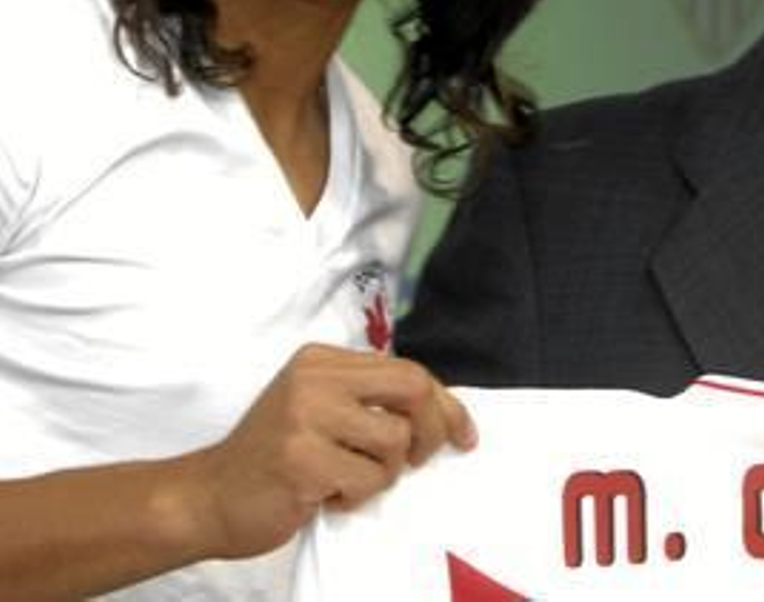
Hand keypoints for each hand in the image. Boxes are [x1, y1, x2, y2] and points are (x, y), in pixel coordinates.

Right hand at [171, 343, 475, 558]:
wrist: (207, 497)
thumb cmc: (273, 460)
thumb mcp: (320, 410)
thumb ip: (370, 401)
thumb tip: (445, 413)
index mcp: (321, 360)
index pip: (408, 371)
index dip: (445, 405)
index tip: (463, 435)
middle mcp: (313, 378)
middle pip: (412, 389)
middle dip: (432, 430)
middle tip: (418, 460)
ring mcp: (304, 416)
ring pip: (394, 441)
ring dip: (384, 474)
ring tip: (349, 479)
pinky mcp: (300, 458)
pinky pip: (367, 479)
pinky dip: (357, 496)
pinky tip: (327, 496)